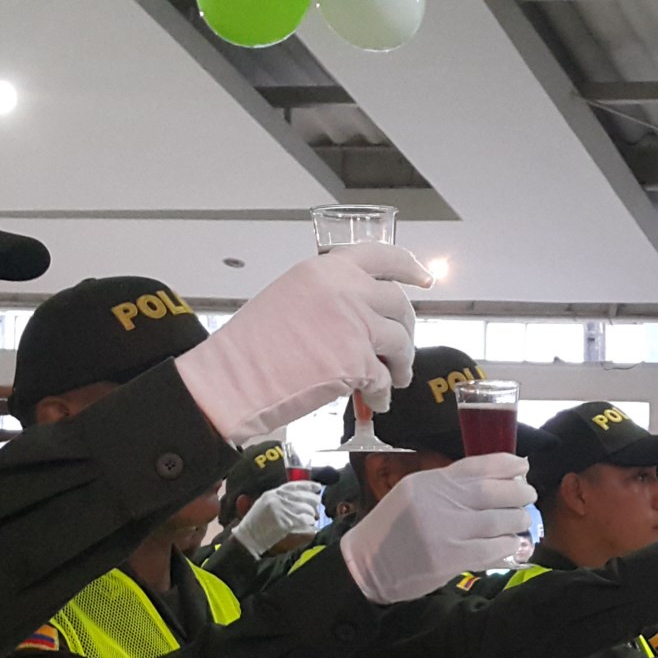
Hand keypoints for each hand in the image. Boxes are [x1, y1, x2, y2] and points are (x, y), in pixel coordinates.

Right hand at [171, 242, 426, 443]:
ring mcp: (355, 324)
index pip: (383, 256)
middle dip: (406, 329)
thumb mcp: (290, 297)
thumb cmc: (252, 346)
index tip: (425, 279)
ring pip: (401, 342)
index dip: (409, 267)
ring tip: (393, 379)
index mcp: (326, 269)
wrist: (233, 379)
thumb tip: (362, 314)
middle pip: (399, 304)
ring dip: (401, 364)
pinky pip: (385, 378)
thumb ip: (331, 297)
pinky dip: (382, 394)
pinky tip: (374, 401)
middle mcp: (346, 289)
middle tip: (401, 349)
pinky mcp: (358, 361)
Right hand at [229, 477, 324, 555]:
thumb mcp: (263, 504)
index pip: (294, 485)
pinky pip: (304, 519)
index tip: (318, 487)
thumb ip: (278, 499)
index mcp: (271, 494)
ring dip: (311, 513)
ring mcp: (281, 511)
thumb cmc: (255, 523)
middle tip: (317, 503)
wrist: (247, 538)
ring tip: (312, 516)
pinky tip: (310, 523)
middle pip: (302, 496)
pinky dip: (309, 521)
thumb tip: (298, 497)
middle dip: (313, 500)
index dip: (308, 485)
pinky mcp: (285, 522)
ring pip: (305, 508)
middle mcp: (277, 499)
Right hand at [337, 453, 535, 601]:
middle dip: (518, 492)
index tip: (523, 467)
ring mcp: (443, 530)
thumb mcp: (414, 495)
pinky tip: (511, 545)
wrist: (365, 565)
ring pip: (497, 520)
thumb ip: (448, 487)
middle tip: (528, 496)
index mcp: (429, 481)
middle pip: (492, 491)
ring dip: (517, 520)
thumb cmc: (393, 530)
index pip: (476, 465)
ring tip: (521, 521)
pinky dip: (507, 546)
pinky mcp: (448, 558)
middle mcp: (437, 501)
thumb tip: (495, 481)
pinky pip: (491, 549)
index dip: (507, 464)